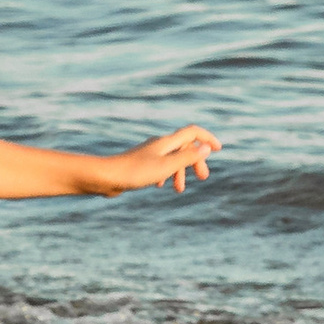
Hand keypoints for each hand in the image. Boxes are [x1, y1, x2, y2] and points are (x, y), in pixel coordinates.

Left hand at [95, 125, 221, 197]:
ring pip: (171, 158)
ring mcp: (148, 153)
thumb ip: (187, 157)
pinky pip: (159, 165)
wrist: (105, 177)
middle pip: (184, 146)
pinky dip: (166, 174)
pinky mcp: (139, 163)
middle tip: (202, 178)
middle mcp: (158, 144)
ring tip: (179, 190)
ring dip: (180, 171)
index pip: (193, 132)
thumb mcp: (166, 166)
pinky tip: (160, 186)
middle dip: (195, 161)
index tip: (219, 149)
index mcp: (166, 142)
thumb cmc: (135, 172)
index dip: (207, 138)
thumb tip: (206, 148)